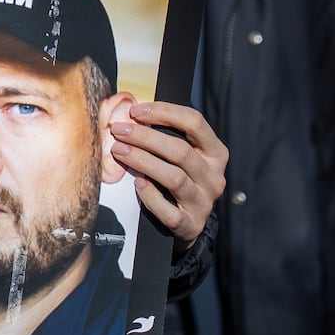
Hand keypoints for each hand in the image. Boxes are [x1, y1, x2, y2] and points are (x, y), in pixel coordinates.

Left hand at [109, 101, 226, 247]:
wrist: (189, 222)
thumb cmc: (181, 178)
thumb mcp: (183, 155)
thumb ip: (167, 135)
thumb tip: (132, 112)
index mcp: (215, 153)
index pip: (195, 122)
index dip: (164, 112)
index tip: (136, 111)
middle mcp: (214, 176)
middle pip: (180, 151)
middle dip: (145, 137)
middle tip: (119, 131)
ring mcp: (204, 201)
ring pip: (174, 178)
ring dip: (142, 161)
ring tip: (119, 151)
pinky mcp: (190, 224)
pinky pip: (168, 210)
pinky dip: (150, 196)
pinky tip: (136, 183)